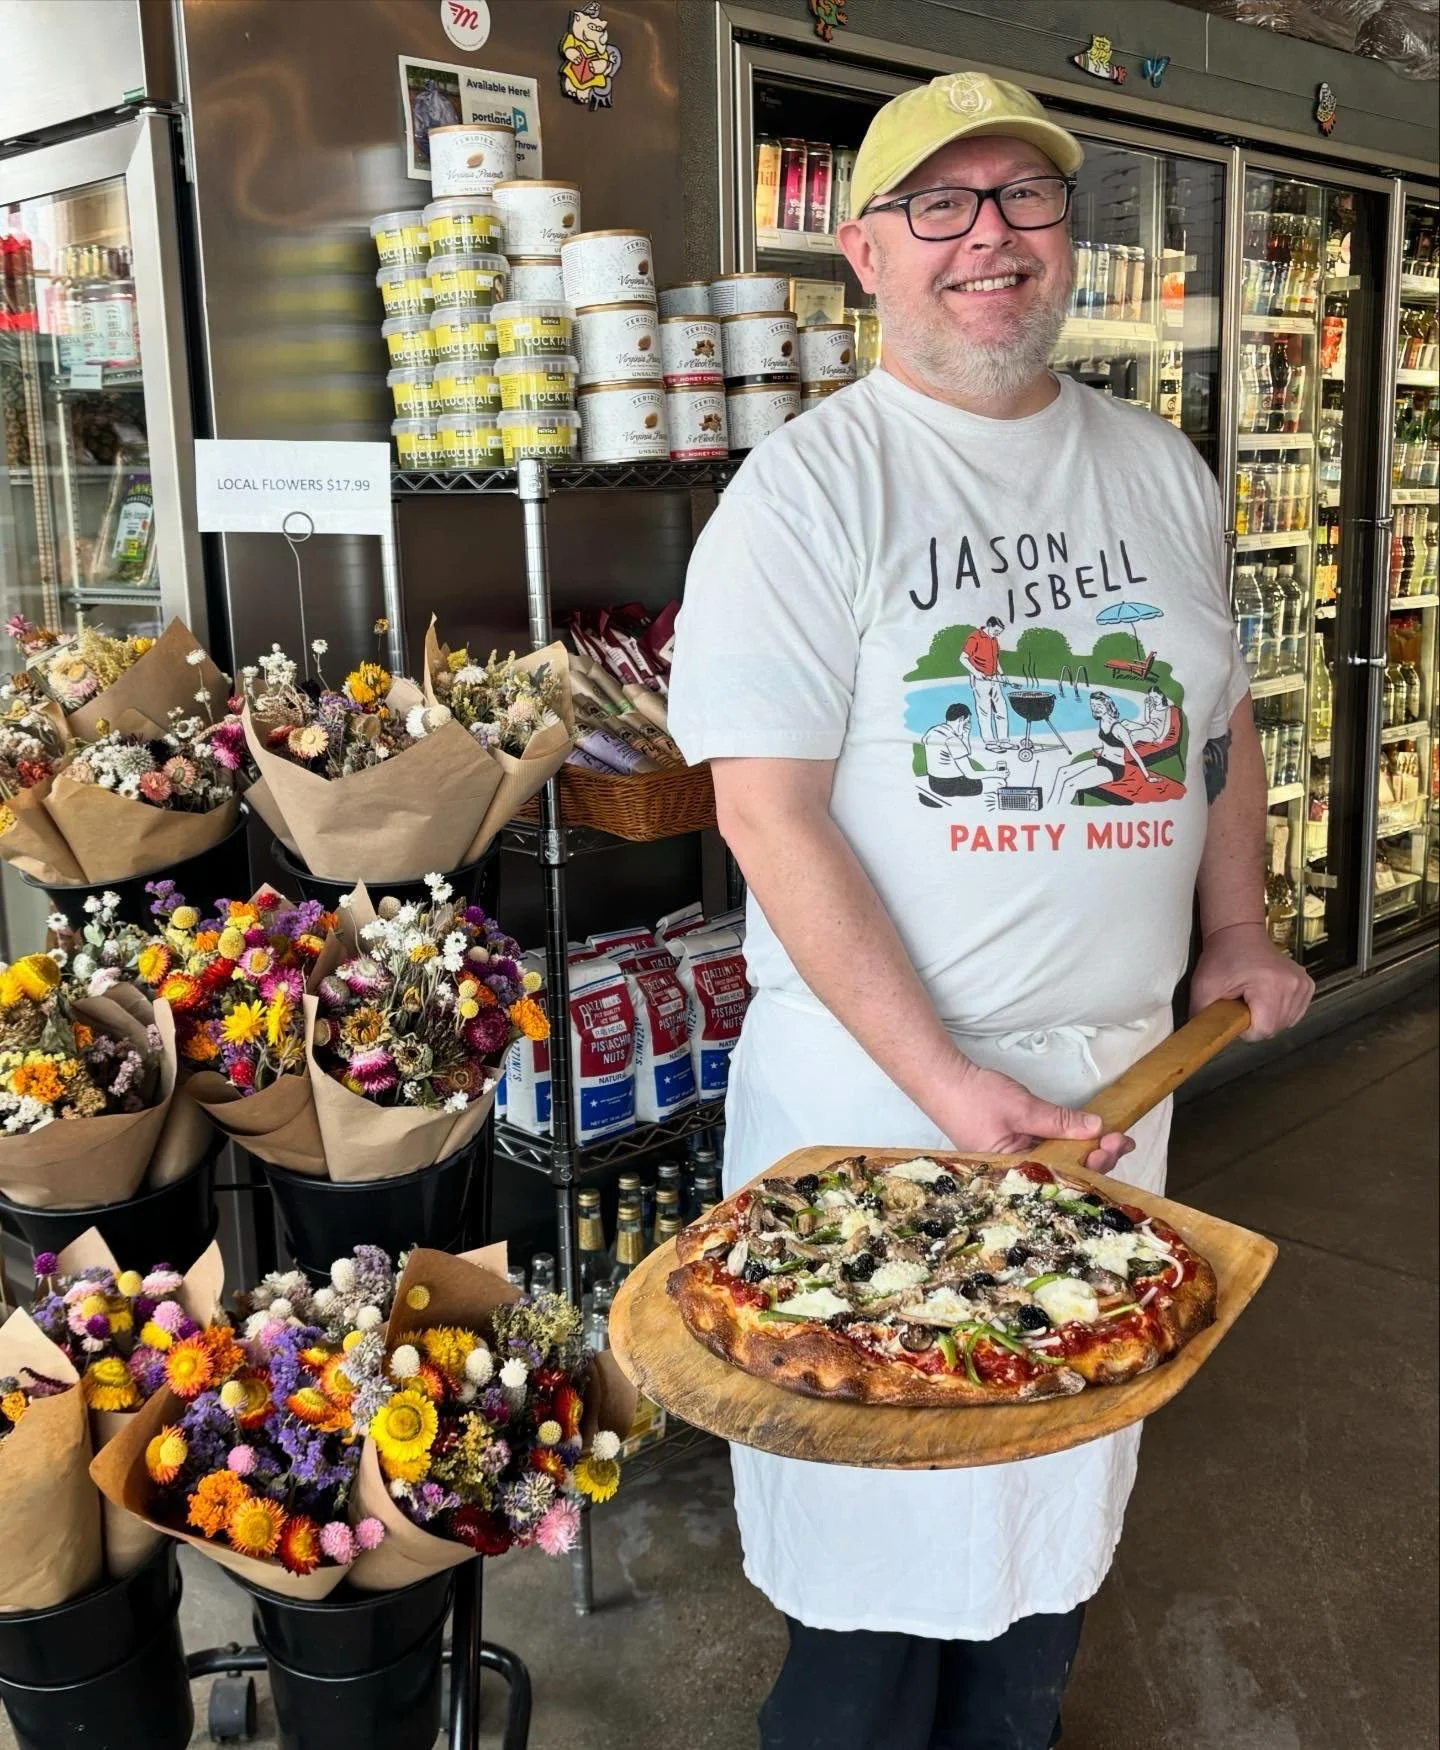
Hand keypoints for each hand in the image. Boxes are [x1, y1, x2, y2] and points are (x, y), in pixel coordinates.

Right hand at [927, 1060, 1134, 1175]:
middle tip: (1122, 1139)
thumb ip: (1058, 1121)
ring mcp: (1015, 1161)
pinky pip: (1047, 1154)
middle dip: (1096, 1158)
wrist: (943, 1081)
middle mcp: (1017, 1173)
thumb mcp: (1022, 1108)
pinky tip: (1086, 1138)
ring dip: (1086, 1151)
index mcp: (1015, 1172)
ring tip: (1113, 1140)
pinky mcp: (1014, 1149)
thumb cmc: (975, 1098)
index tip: (1116, 1143)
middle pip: (1064, 1173)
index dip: (1095, 1162)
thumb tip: (1096, 1129)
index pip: (1064, 1176)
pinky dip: (1068, 1145)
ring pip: (1059, 1163)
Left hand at [1190, 921, 1312, 1039]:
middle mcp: (1294, 985)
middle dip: (1255, 1023)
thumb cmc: (1221, 958)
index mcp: (1271, 986)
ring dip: (1267, 1018)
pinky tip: (1265, 999)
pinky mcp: (1307, 985)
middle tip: (1240, 1004)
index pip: (1263, 1030)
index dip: (1245, 1030)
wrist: (1239, 933)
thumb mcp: (1203, 988)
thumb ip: (1204, 1018)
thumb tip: (1204, 1041)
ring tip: (1252, 999)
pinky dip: (1279, 1012)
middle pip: (1275, 1028)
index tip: (1234, 1013)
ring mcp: (1303, 984)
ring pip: (1286, 1023)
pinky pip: (1294, 1014)